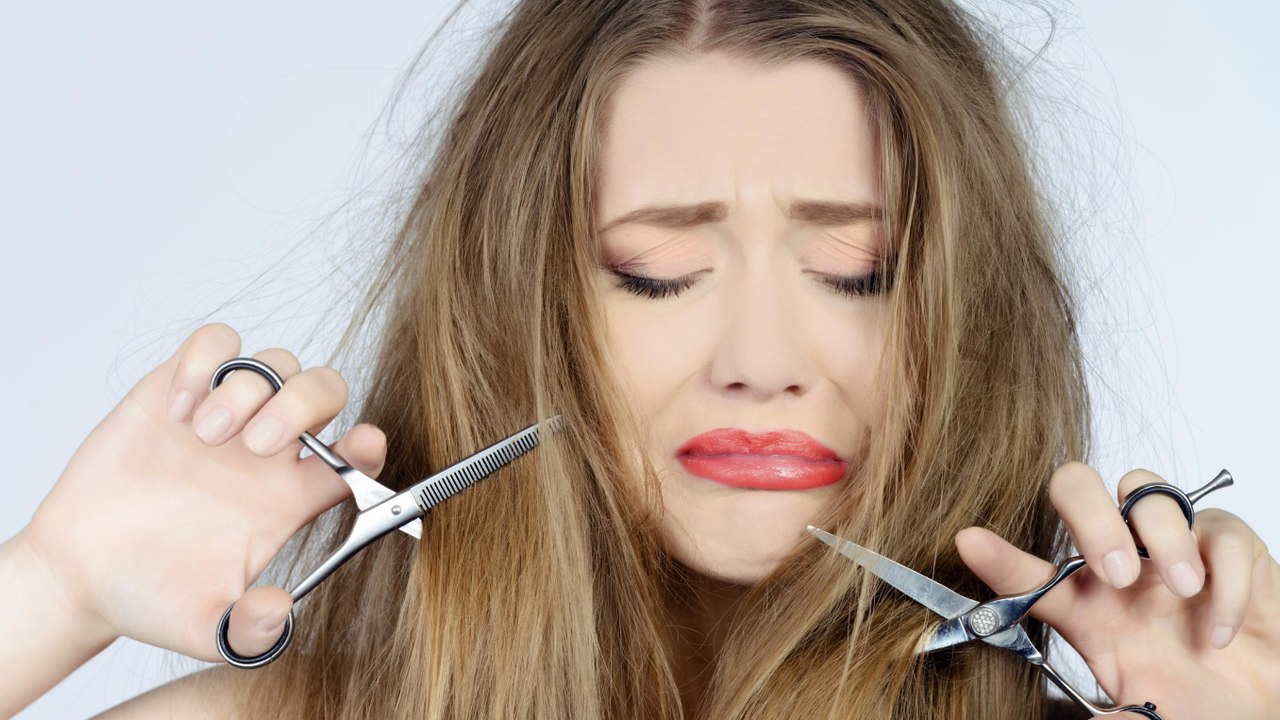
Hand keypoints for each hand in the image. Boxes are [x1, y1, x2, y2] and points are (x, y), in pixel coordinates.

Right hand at [21, 323, 385, 660]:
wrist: (79, 573)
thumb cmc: (150, 597)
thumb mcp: (204, 628)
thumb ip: (247, 629)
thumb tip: (281, 615)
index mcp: (292, 497)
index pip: (356, 456)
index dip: (368, 446)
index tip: (359, 448)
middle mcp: (270, 451)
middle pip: (325, 391)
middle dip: (304, 404)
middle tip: (258, 445)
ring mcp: (227, 415)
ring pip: (276, 363)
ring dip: (247, 390)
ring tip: (205, 436)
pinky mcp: (179, 389)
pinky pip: (217, 343)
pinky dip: (204, 361)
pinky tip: (176, 407)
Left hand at [957, 462, 1279, 718]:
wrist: (1257, 710)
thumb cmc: (1188, 702)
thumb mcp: (1142, 713)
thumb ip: (1115, 719)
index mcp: (1083, 603)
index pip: (1026, 571)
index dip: (997, 557)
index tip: (968, 543)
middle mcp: (1118, 563)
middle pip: (1076, 488)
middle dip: (1090, 518)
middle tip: (1116, 574)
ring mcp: (1169, 547)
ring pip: (1146, 490)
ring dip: (1163, 538)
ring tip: (1181, 590)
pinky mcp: (1228, 548)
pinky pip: (1221, 529)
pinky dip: (1226, 576)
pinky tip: (1221, 625)